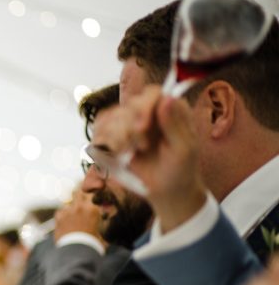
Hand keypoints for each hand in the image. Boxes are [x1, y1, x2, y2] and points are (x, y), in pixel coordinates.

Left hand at [53, 191, 102, 242]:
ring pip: (68, 202)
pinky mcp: (58, 217)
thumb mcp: (101, 232)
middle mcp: (80, 207)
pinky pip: (60, 211)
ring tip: (72, 217)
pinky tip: (65, 222)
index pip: (92, 193)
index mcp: (93, 209)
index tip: (91, 195)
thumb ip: (100, 222)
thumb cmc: (91, 244)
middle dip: (79, 195)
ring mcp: (68, 211)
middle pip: (78, 192)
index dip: (91, 193)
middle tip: (80, 201)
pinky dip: (62, 215)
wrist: (76, 251)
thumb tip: (102, 220)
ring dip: (70, 208)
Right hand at [95, 87, 206, 231]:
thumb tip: (167, 98)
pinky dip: (105, 143)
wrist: (166, 191)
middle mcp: (149, 111)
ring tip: (131, 153)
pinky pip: (100, 129)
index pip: (151, 93)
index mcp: (171, 109)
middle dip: (130, 128)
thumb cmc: (180, 170)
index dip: (143, 107)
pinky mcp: (115, 135)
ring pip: (110, 116)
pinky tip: (118, 154)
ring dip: (118, 138)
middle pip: (128, 104)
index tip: (142, 128)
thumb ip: (175, 124)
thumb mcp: (184, 149)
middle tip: (142, 147)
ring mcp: (130, 122)